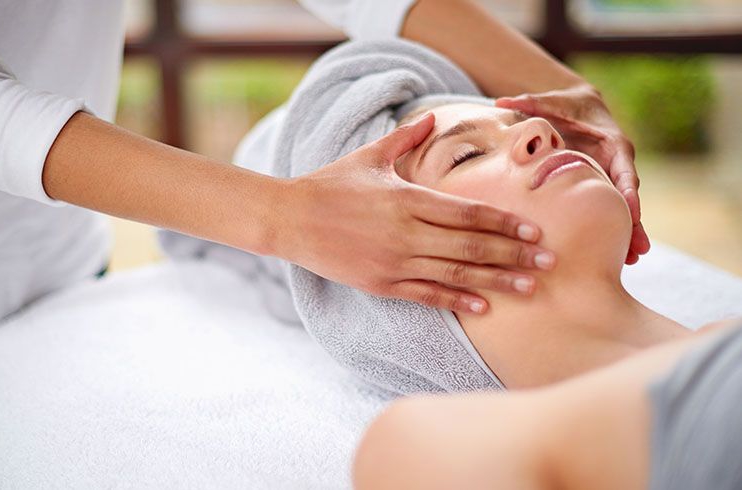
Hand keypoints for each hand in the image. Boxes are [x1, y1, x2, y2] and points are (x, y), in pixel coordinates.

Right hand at [277, 113, 555, 313]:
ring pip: (456, 275)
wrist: (290, 218)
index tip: (535, 231)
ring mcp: (394, 261)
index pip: (468, 213)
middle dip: (515, 255)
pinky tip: (483, 308)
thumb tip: (432, 117)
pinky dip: (456, 302)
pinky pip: (426, 295)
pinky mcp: (381, 284)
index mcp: (407, 198)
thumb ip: (405, 139)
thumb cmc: (330, 183)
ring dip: (497, 282)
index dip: (505, 223)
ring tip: (530, 288)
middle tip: (550, 262)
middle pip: (472, 246)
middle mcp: (406, 232)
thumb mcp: (368, 156)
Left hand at [496, 84, 649, 264]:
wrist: (577, 107)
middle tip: (638, 250)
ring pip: (622, 209)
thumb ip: (529, 103)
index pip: (625, 168)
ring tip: (630, 261)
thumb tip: (501, 100)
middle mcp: (618, 163)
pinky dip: (614, 231)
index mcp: (613, 144)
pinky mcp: (602, 187)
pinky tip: (616, 256)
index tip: (631, 210)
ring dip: (628, 234)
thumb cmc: (563, 105)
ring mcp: (612, 177)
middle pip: (629, 196)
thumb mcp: (548, 103)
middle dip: (634, 222)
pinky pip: (610, 211)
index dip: (628, 190)